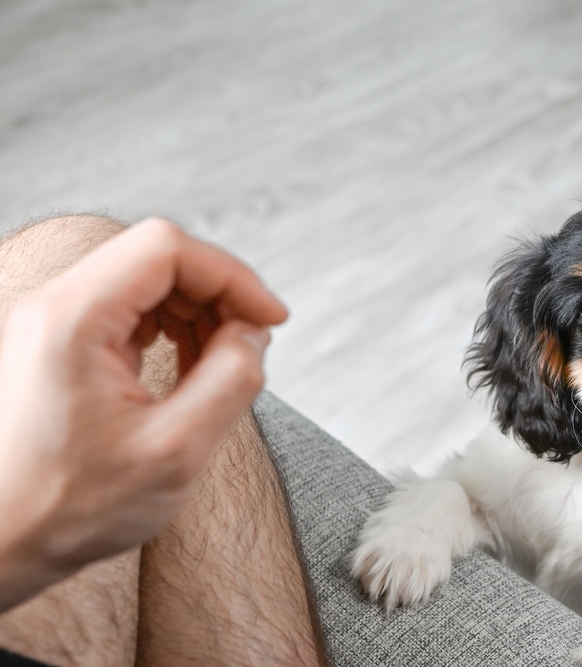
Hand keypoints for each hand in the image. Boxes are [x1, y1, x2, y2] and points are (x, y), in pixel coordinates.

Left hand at [0, 218, 287, 609]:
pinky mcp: (61, 343)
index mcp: (73, 319)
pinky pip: (131, 309)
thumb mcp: (176, 450)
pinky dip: (174, 328)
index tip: (271, 320)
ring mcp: (54, 323)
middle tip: (250, 348)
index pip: (167, 248)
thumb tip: (254, 335)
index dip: (232, 276)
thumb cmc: (72, 507)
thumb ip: (231, 381)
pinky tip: (190, 369)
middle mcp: (55, 307)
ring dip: (199, 312)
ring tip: (222, 366)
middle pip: (159, 258)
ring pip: (149, 280)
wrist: (1, 542)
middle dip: (218, 295)